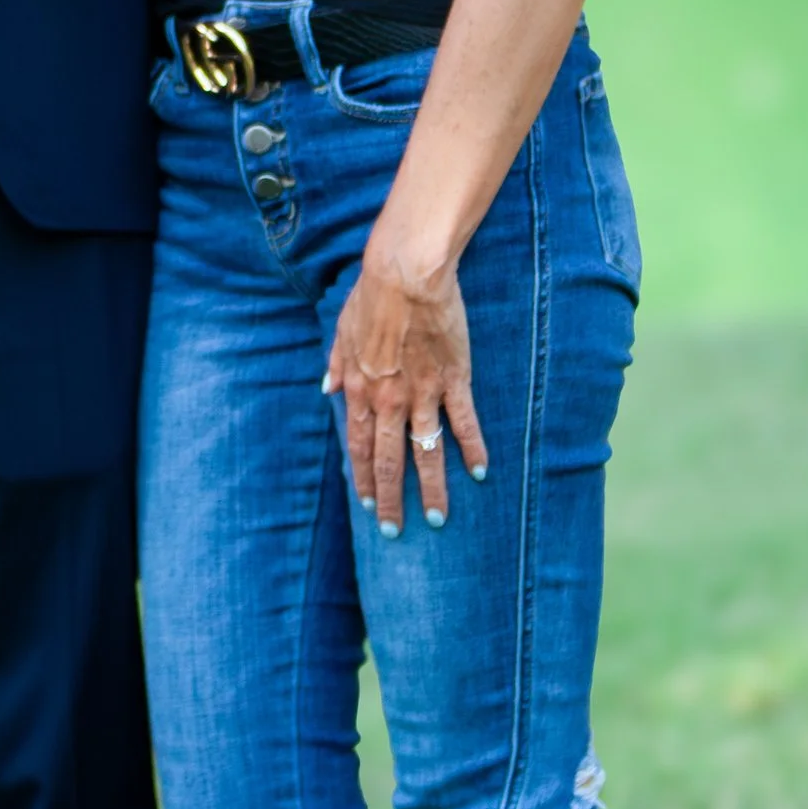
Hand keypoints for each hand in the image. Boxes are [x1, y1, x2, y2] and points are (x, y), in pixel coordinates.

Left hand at [324, 249, 487, 536]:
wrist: (405, 276)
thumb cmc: (371, 296)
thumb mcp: (340, 331)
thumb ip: (335, 365)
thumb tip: (327, 390)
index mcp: (360, 389)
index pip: (360, 446)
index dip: (364, 478)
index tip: (366, 505)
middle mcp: (389, 401)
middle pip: (390, 461)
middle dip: (391, 500)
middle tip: (394, 532)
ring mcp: (423, 394)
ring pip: (426, 453)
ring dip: (432, 489)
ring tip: (438, 519)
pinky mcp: (453, 380)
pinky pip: (463, 423)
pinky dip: (473, 449)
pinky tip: (480, 472)